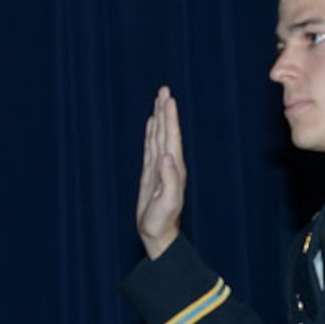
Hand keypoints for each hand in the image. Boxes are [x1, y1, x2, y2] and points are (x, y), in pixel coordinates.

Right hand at [136, 86, 184, 259]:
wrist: (157, 233)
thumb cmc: (162, 220)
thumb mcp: (167, 202)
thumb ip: (168, 180)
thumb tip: (166, 157)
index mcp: (173, 168)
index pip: (171, 137)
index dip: (169, 118)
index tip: (168, 100)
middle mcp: (168, 164)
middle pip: (166, 132)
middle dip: (165, 111)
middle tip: (163, 90)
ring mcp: (159, 167)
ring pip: (158, 136)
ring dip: (159, 118)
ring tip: (159, 100)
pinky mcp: (151, 172)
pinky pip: (150, 147)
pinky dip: (151, 133)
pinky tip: (150, 123)